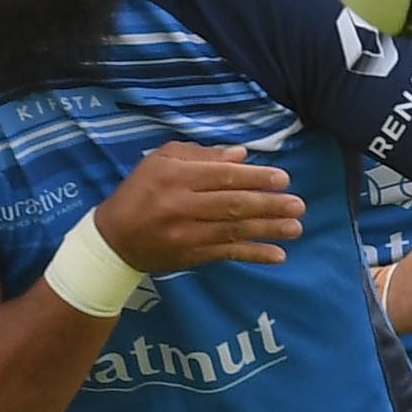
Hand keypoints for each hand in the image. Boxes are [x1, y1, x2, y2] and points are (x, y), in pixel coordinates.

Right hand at [98, 141, 304, 275]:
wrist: (113, 239)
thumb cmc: (140, 192)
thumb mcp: (160, 161)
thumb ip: (199, 155)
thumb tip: (240, 155)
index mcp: (176, 176)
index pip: (223, 176)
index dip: (255, 178)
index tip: (283, 179)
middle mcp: (182, 205)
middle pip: (233, 204)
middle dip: (269, 204)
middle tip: (298, 205)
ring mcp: (188, 234)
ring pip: (234, 230)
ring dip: (269, 230)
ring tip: (296, 227)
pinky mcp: (192, 257)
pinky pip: (228, 254)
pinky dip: (254, 255)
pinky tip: (278, 255)